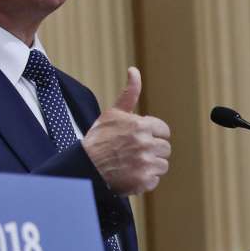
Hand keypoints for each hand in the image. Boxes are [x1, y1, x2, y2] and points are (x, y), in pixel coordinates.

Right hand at [81, 67, 171, 194]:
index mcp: (140, 125)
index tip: (138, 139)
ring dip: (149, 165)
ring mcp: (145, 162)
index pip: (163, 131)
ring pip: (162, 164)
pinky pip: (155, 180)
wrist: (85, 166)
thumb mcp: (112, 113)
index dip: (152, 135)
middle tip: (132, 152)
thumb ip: (129, 93)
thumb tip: (134, 69)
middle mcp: (145, 142)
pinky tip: (129, 174)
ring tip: (130, 163)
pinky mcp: (144, 180)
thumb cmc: (98, 139)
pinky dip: (144, 180)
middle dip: (151, 150)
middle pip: (165, 148)